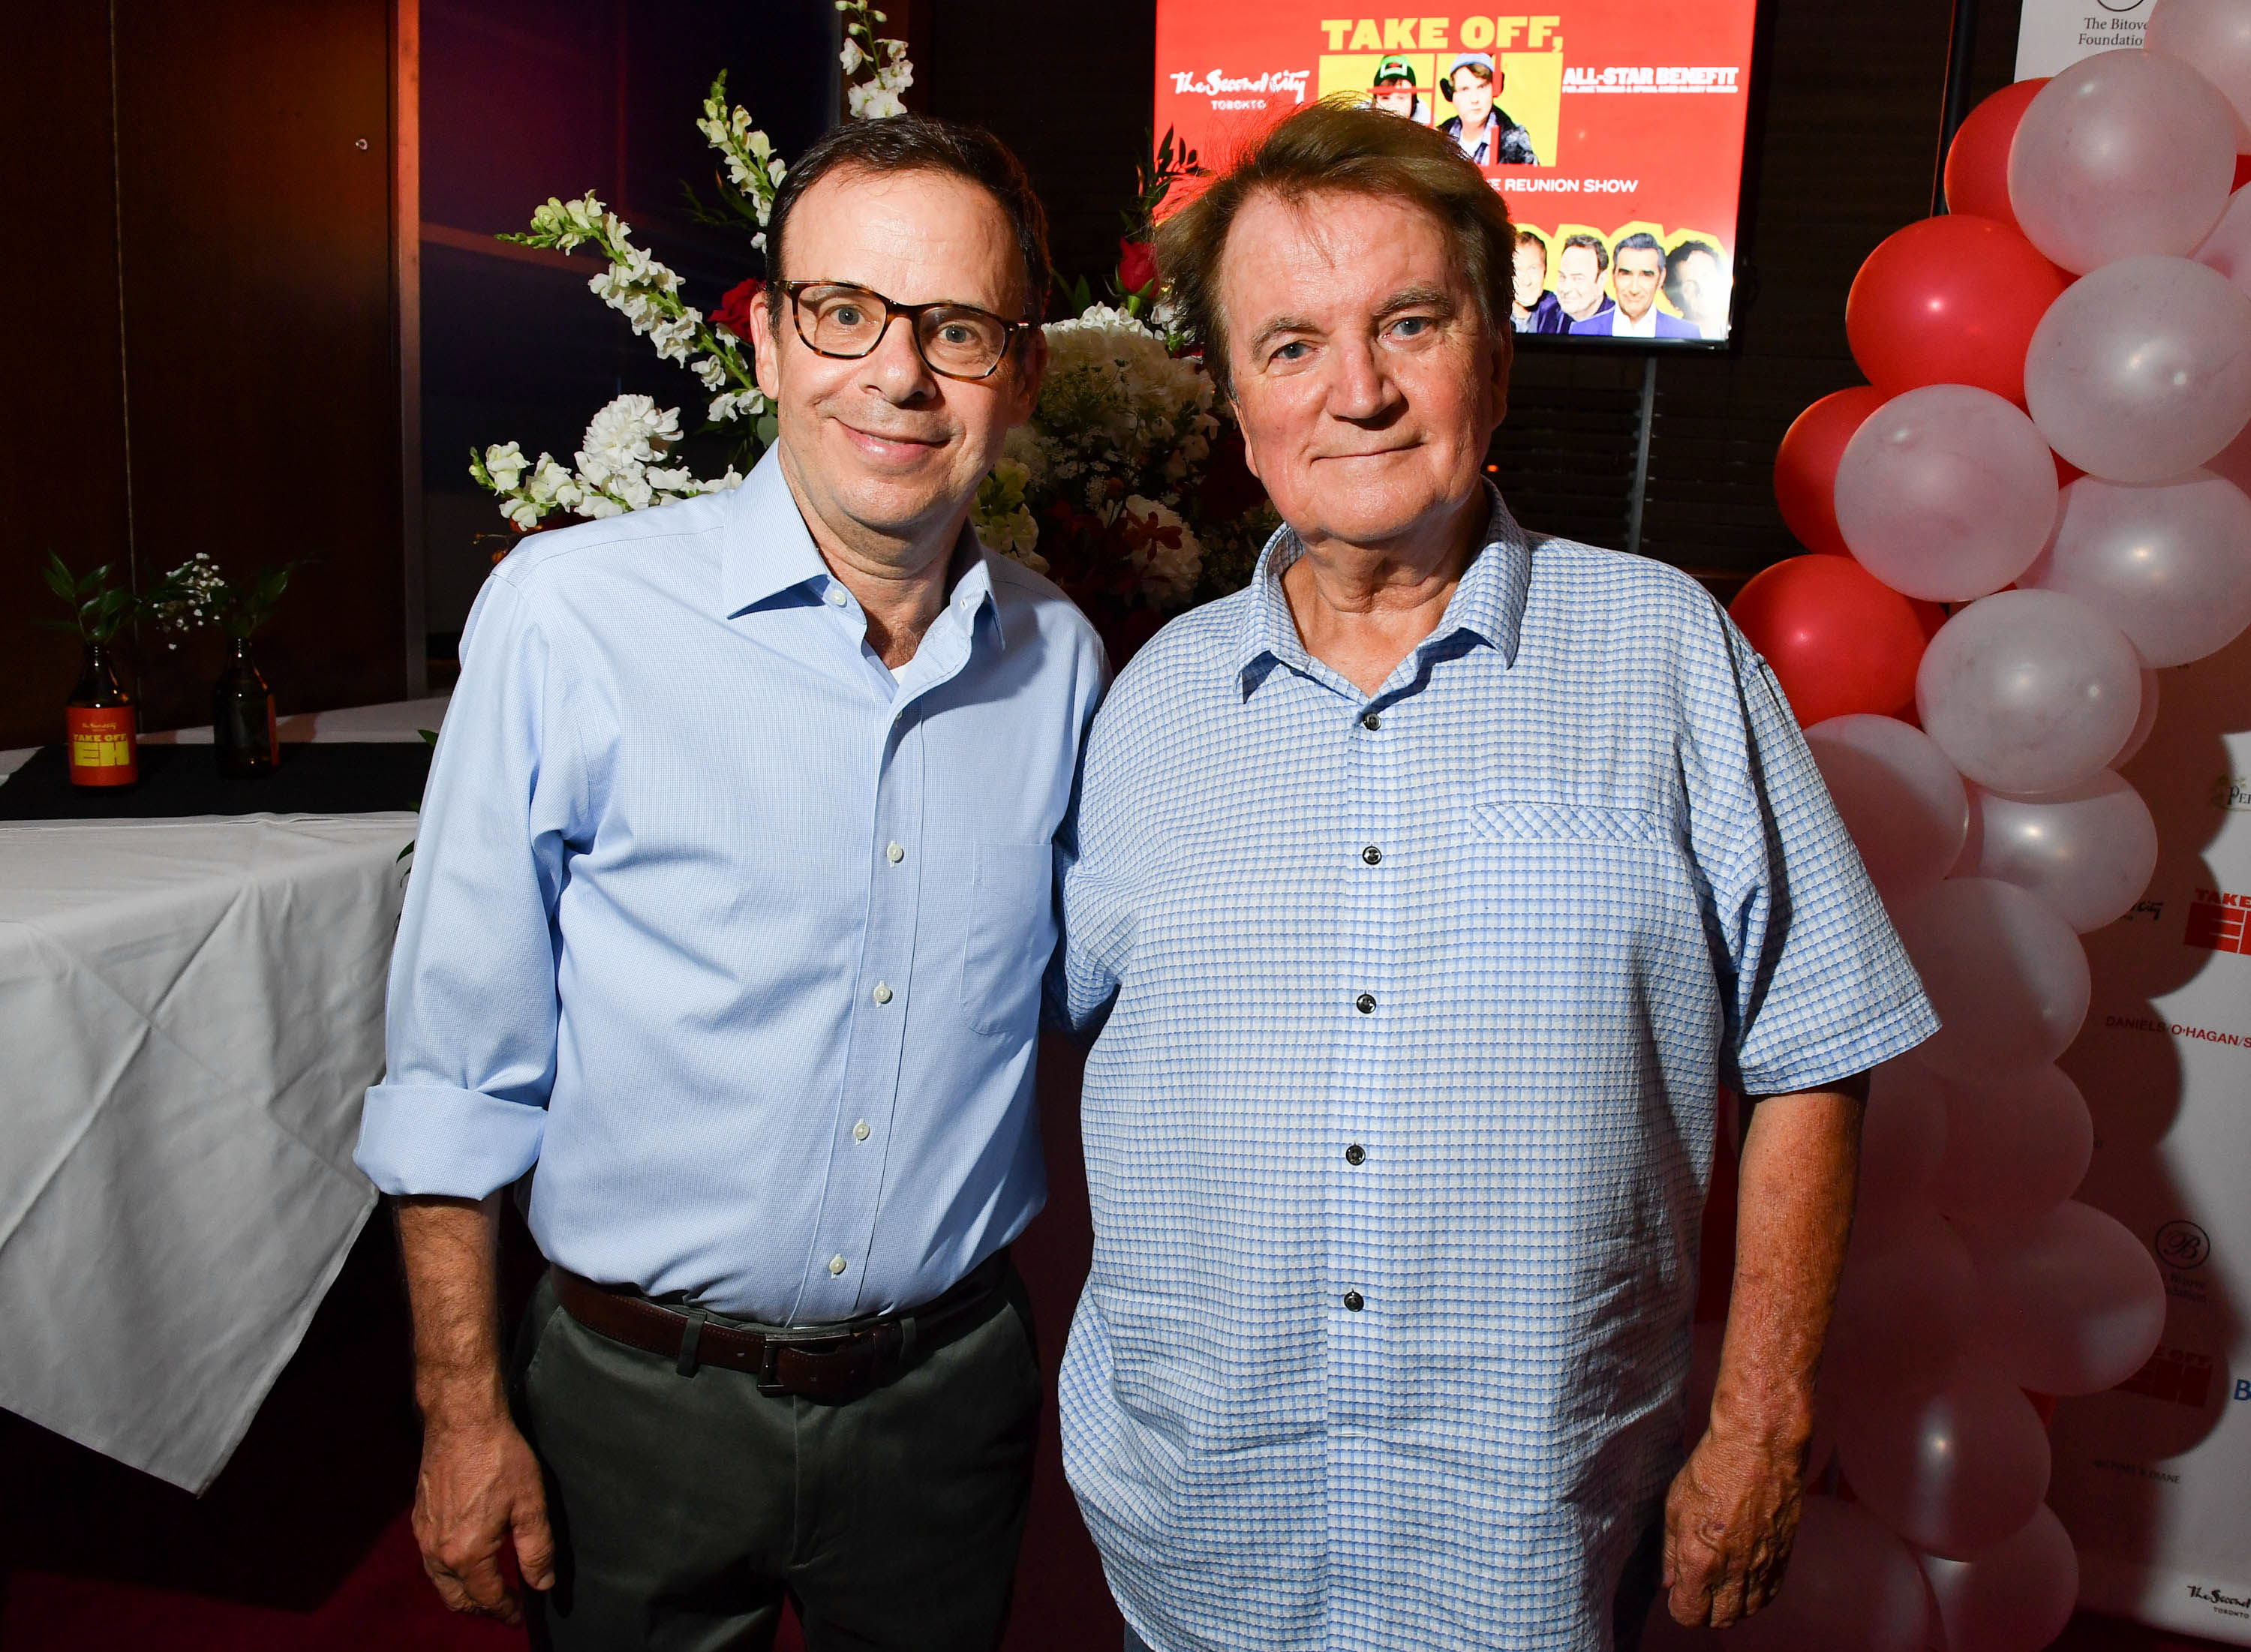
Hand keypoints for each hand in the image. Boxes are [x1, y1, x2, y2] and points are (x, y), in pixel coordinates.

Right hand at [411, 1411, 555, 1624]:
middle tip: (502, 1609)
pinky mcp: (420, 1518)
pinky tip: (465, 1560)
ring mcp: (424, 1535)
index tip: (518, 1617)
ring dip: (462, 1592)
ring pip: (440, 1581)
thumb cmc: (500, 1458)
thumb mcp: (531, 1505)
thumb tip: (542, 1584)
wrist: (462, 1422)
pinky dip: (448, 1571)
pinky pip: (430, 1559)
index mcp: (467, 1553)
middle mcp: (438, 1551)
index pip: (487, 1597)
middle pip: (456, 1597)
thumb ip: (537, 1550)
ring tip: (485, 1591)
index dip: (505, 1611)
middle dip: (480, 1609)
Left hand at [1661, 1426, 1802, 1628]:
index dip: (1679, 1607)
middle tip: (1697, 1588)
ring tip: (1719, 1584)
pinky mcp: (1784, 1557)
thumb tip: (1669, 1582)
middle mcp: (1734, 1573)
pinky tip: (1744, 1578)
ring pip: (1747, 1611)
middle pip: (1720, 1620)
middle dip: (1704, 1611)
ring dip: (1731, 1604)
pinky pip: (1770, 1594)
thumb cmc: (1711, 1470)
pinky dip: (1755, 1594)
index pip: (1689, 1614)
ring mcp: (1762, 1567)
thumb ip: (1671, 1551)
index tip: (1677, 1592)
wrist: (1759, 1449)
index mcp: (1701, 1562)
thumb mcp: (1675, 1507)